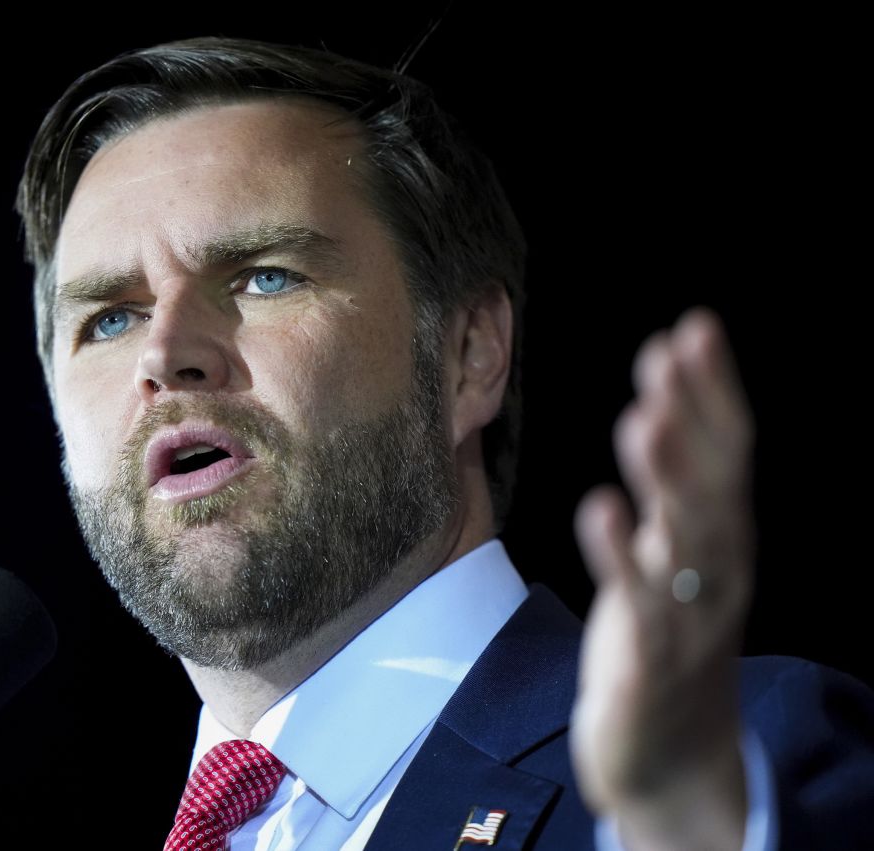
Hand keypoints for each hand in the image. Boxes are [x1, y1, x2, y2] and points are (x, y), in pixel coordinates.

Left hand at [570, 307, 756, 849]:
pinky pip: (639, 608)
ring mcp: (684, 618)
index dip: (714, 393)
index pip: (731, 455)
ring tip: (644, 420)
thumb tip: (664, 400)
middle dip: (693, 419)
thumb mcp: (676, 553)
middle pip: (711, 486)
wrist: (673, 752)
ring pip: (682, 542)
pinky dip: (624, 560)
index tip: (693, 330)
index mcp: (722, 540)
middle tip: (670, 356)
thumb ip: (671, 483)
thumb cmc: (667, 633)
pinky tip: (603, 509)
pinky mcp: (645, 665)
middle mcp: (715, 572)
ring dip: (668, 481)